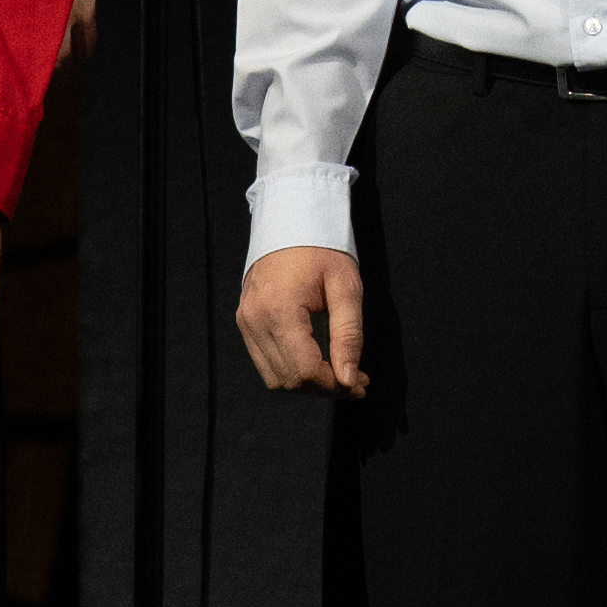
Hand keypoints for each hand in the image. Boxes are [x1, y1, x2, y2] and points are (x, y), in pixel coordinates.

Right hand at [240, 242, 372, 398]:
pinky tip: (316, 361)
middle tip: (355, 381)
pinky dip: (291, 370)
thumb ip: (348, 336)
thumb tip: (349, 380)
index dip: (335, 386)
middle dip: (324, 388)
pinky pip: (265, 361)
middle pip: (288, 380)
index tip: (361, 384)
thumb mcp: (346, 288)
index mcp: (279, 311)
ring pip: (274, 377)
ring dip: (307, 383)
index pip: (305, 371)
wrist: (292, 218)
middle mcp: (254, 320)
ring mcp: (245, 321)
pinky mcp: (245, 320)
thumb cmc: (322, 249)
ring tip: (338, 373)